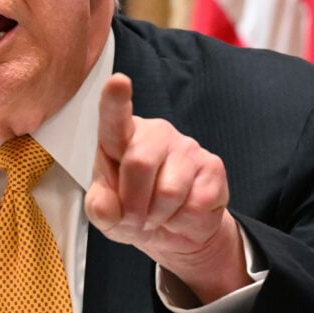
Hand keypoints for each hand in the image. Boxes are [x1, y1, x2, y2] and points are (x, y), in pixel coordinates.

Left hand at [85, 73, 249, 303]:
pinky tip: (181, 214)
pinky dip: (182, 222)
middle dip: (133, 204)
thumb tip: (105, 207)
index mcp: (121, 137)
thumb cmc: (133, 210)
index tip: (118, 82)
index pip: (115, 116)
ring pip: (168, 191)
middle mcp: (154, 133)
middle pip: (139, 163)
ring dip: (158, 217)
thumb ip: (100, 209)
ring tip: (157, 216)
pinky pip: (195, 204)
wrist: (174, 230)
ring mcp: (187, 146)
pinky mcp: (213, 166)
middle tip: (134, 219)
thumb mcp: (107, 216)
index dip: (115, 100)